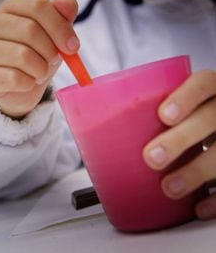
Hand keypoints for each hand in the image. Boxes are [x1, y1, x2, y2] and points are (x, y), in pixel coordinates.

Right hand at [0, 0, 78, 117]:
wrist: (22, 89)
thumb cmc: (38, 55)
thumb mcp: (55, 34)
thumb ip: (63, 15)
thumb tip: (66, 3)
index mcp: (10, 8)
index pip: (36, 5)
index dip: (59, 25)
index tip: (72, 45)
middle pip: (30, 30)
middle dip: (50, 50)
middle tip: (53, 60)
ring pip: (22, 56)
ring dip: (40, 69)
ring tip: (39, 72)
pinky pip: (15, 78)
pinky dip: (29, 83)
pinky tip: (26, 83)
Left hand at [143, 70, 215, 218]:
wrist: (212, 132)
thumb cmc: (182, 121)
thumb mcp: (171, 107)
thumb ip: (144, 111)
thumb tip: (87, 125)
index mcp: (207, 91)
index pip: (203, 83)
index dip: (186, 96)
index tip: (163, 115)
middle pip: (211, 118)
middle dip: (181, 138)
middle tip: (151, 157)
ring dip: (195, 172)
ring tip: (169, 187)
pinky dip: (215, 198)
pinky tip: (197, 207)